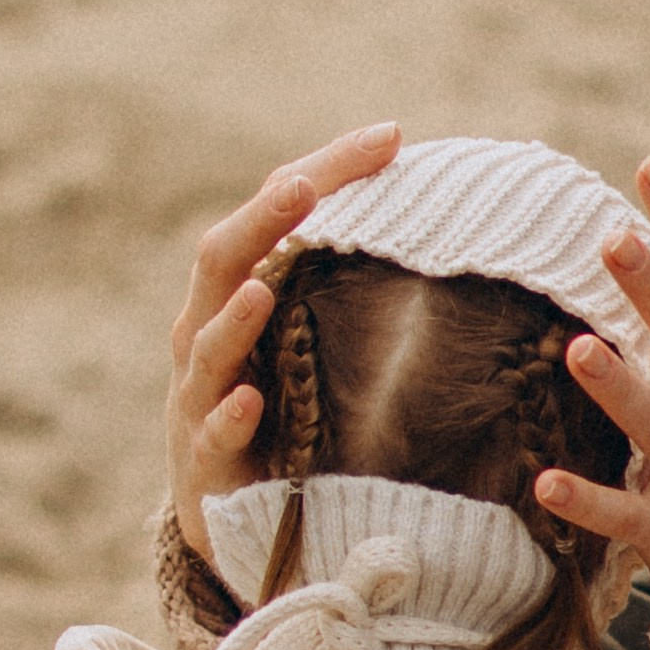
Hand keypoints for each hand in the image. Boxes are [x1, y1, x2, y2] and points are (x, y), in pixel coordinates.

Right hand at [165, 125, 399, 549]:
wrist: (231, 513)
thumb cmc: (282, 411)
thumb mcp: (312, 342)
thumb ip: (353, 285)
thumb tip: (448, 224)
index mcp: (240, 291)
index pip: (275, 213)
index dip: (327, 170)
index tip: (391, 136)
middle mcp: (209, 333)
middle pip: (222, 259)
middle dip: (261, 221)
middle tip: (304, 186)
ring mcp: (202, 396)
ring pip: (209, 346)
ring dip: (237, 318)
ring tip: (266, 288)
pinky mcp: (209, 463)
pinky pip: (214, 434)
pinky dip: (230, 417)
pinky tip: (252, 402)